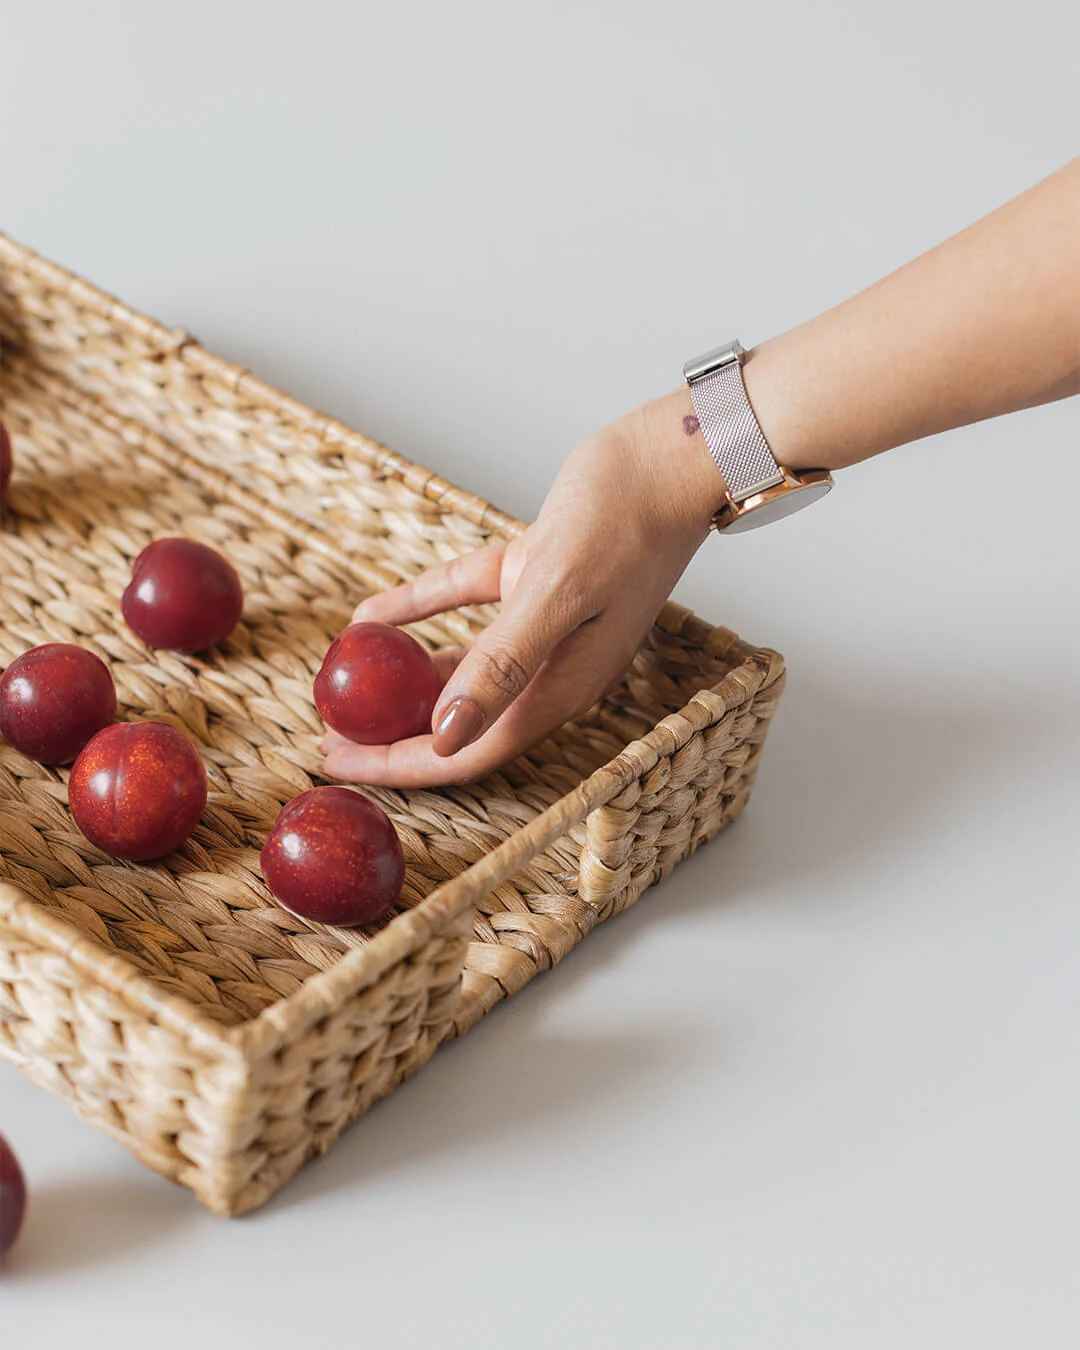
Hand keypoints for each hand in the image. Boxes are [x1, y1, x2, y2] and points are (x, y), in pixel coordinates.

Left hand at [321, 388, 722, 787]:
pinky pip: (463, 603)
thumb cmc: (625, 523)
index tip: (339, 762)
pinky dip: (419, 609)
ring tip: (346, 687)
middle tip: (329, 736)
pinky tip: (371, 613)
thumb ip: (503, 666)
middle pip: (459, 719)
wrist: (671, 457)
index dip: (401, 765)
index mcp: (561, 686)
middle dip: (393, 735)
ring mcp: (544, 623)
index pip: (469, 748)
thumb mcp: (556, 595)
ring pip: (459, 667)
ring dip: (403, 680)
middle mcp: (552, 666)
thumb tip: (447, 736)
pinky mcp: (534, 578)